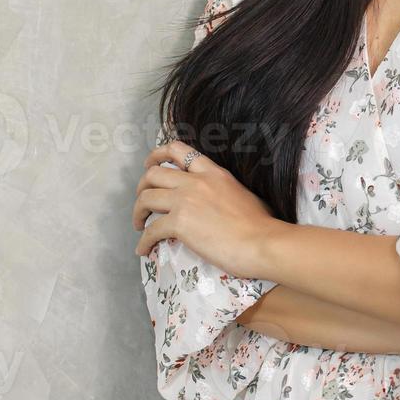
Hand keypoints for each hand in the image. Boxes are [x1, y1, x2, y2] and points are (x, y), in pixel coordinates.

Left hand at [133, 141, 278, 277]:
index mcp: (213, 172)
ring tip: (140, 226)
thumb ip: (223, 190)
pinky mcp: (179, 223)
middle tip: (142, 201)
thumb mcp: (242, 193)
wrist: (262, 241)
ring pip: (146, 198)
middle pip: (153, 174)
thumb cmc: (261, 224)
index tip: (150, 165)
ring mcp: (186, 201)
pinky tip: (144, 250)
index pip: (178, 150)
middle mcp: (196, 181)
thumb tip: (217, 202)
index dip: (157, 155)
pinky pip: (151, 230)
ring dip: (137, 213)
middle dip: (141, 187)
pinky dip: (143, 242)